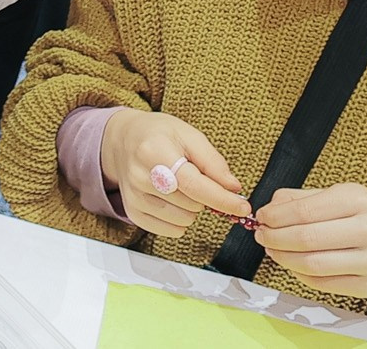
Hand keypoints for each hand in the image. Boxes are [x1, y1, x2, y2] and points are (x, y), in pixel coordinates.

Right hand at [97, 109, 251, 238]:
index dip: (222, 199)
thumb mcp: (188, 135)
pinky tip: (171, 199)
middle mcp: (140, 176)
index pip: (194, 184)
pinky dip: (179, 220)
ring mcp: (134, 197)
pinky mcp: (133, 212)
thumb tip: (233, 188)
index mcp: (154, 151)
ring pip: (184, 221)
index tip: (242, 207)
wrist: (123, 141)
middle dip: (204, 196)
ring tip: (180, 186)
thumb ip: (212, 161)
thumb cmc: (159, 135)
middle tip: (194, 177)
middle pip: (192, 204)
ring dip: (191, 208)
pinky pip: (171, 231)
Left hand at [251, 184, 366, 298]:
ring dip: (283, 258)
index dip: (275, 216)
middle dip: (274, 238)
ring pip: (312, 265)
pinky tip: (293, 264)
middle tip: (262, 235)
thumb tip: (269, 208)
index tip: (261, 217)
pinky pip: (322, 284)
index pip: (304, 210)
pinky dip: (300, 274)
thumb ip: (303, 199)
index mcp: (357, 200)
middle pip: (306, 238)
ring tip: (273, 250)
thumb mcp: (342, 195)